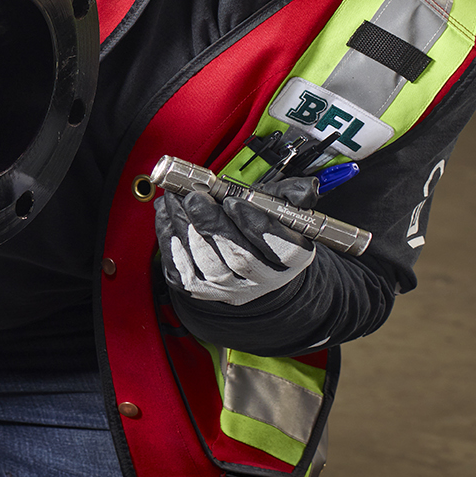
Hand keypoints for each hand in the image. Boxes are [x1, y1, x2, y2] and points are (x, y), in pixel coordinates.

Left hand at [155, 175, 318, 305]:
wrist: (241, 267)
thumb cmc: (261, 231)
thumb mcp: (281, 210)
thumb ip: (291, 196)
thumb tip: (306, 189)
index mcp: (290, 259)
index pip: (280, 248)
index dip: (256, 224)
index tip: (234, 201)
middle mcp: (260, 279)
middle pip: (236, 256)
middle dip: (211, 221)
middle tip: (195, 195)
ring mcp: (225, 288)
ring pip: (203, 259)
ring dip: (185, 223)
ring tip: (177, 196)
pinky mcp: (194, 287)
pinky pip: (178, 262)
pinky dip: (169, 232)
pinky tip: (168, 211)